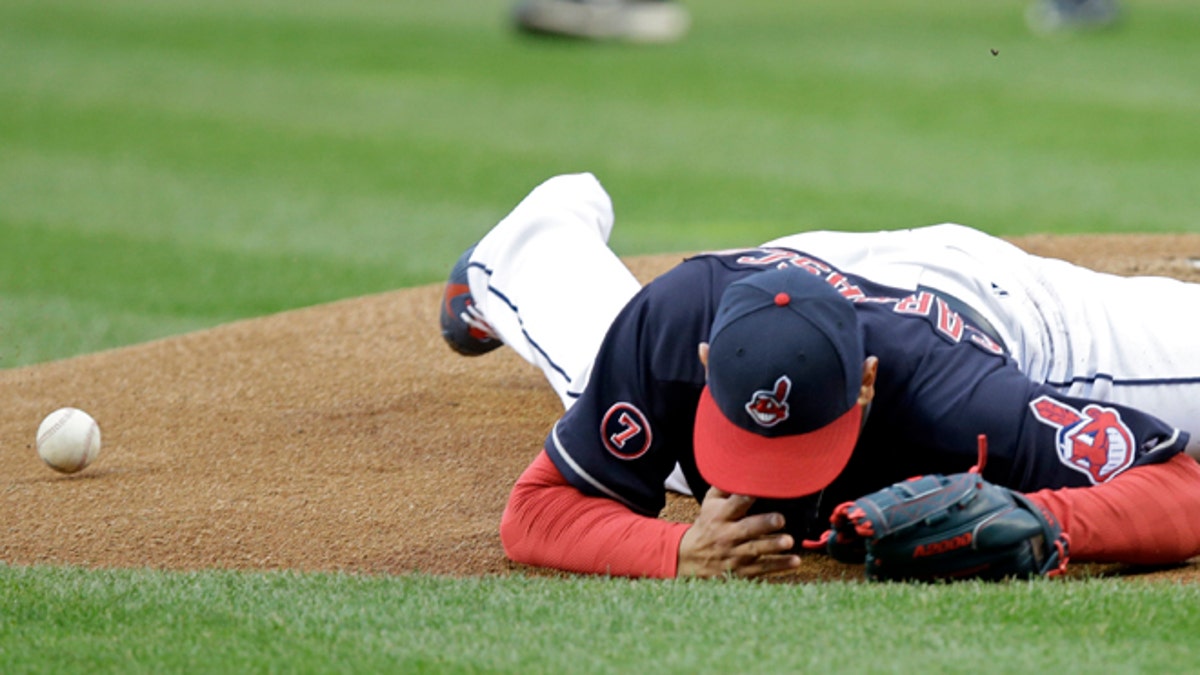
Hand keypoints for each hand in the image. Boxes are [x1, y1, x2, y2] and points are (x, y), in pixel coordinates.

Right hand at [676, 487, 800, 577]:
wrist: (692, 557)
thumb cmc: (708, 523)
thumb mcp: (709, 503)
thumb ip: (725, 487)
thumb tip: (741, 467)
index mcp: (720, 516)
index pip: (732, 505)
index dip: (744, 498)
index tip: (756, 491)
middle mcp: (727, 535)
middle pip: (746, 529)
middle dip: (763, 524)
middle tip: (780, 519)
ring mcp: (735, 554)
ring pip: (755, 550)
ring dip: (773, 546)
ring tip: (788, 541)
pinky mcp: (742, 570)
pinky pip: (762, 568)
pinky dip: (779, 566)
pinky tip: (795, 561)